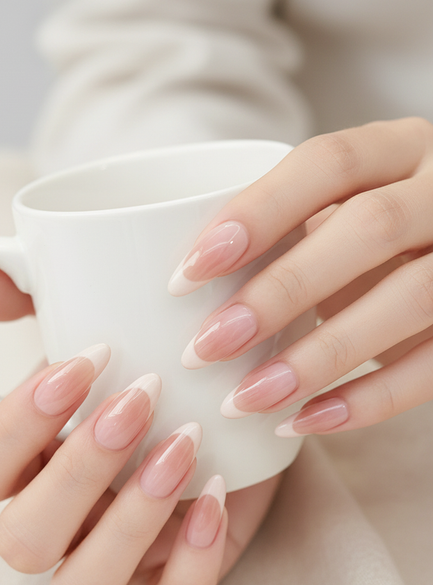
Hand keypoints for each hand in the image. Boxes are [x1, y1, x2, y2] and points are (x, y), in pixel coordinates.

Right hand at [0, 345, 279, 584]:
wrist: (241, 401)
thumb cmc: (158, 366)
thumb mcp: (105, 321)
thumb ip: (38, 297)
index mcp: (27, 465)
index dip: (14, 425)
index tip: (82, 362)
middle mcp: (60, 524)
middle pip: (20, 542)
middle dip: (77, 472)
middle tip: (140, 400)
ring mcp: (114, 564)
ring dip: (128, 522)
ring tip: (183, 446)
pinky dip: (192, 565)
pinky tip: (218, 496)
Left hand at [168, 117, 432, 435]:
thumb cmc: (374, 245)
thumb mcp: (341, 217)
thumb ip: (289, 233)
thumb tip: (188, 289)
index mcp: (401, 149)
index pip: (330, 161)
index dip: (258, 212)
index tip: (189, 272)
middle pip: (370, 227)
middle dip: (281, 291)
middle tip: (206, 347)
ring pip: (409, 298)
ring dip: (317, 356)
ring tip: (245, 398)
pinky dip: (366, 401)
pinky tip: (303, 422)